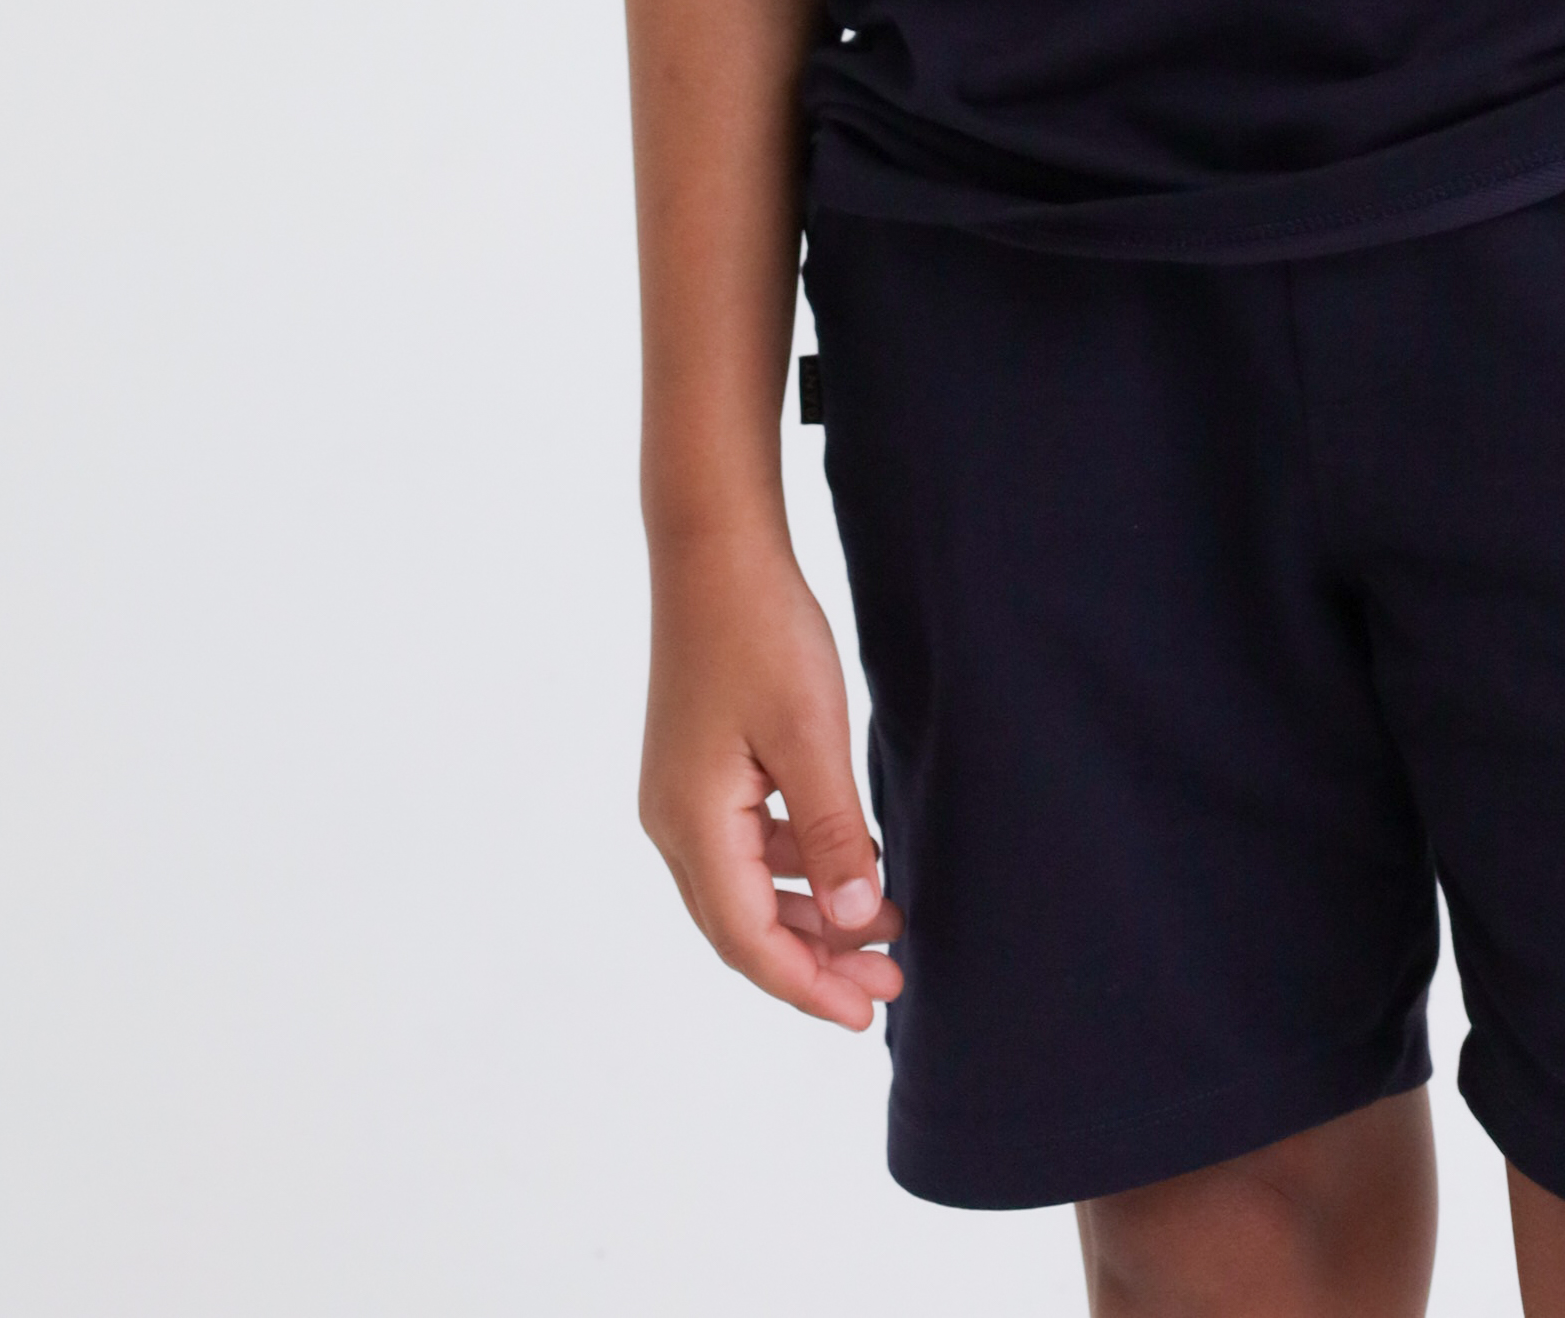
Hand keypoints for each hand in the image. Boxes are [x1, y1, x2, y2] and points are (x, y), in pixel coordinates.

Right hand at [639, 529, 904, 1027]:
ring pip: (747, 889)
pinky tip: (852, 862)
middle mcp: (674, 824)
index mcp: (694, 825)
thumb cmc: (762, 633)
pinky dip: (799, 867)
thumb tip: (857, 923)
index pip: (750, 941)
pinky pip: (748, 846)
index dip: (809, 986)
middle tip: (890, 982)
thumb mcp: (811, 737)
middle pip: (743, 927)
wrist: (715, 551)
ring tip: (885, 927)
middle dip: (816, 963)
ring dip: (812, 915)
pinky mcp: (699, 772)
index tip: (867, 1011)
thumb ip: (834, 834)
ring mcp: (681, 797)